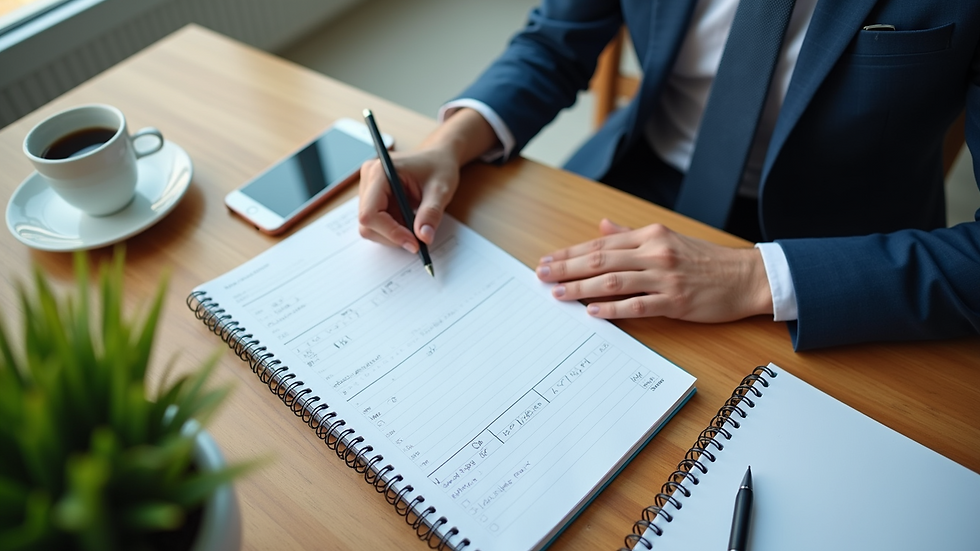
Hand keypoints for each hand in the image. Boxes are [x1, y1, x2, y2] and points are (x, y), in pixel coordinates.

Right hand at [357, 107, 498, 251]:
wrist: (438, 157)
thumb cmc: (438, 166)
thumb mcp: (441, 190)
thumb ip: (431, 213)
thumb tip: (424, 237)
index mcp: (380, 171)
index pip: (371, 212)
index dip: (390, 232)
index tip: (413, 243)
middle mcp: (368, 179)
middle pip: (367, 222)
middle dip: (392, 236)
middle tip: (418, 240)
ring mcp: (368, 189)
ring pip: (370, 227)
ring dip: (393, 234)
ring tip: (416, 225)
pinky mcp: (373, 198)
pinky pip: (377, 224)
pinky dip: (394, 230)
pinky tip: (410, 220)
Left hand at [536, 219, 772, 322]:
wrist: (745, 276)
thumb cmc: (705, 260)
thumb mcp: (667, 238)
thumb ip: (632, 234)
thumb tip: (602, 226)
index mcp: (651, 236)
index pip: (600, 243)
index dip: (570, 253)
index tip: (547, 260)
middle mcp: (655, 253)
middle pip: (600, 259)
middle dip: (566, 268)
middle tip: (541, 276)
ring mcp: (665, 277)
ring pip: (613, 281)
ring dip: (581, 287)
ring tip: (558, 293)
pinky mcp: (676, 301)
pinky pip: (638, 305)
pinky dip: (613, 308)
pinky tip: (593, 311)